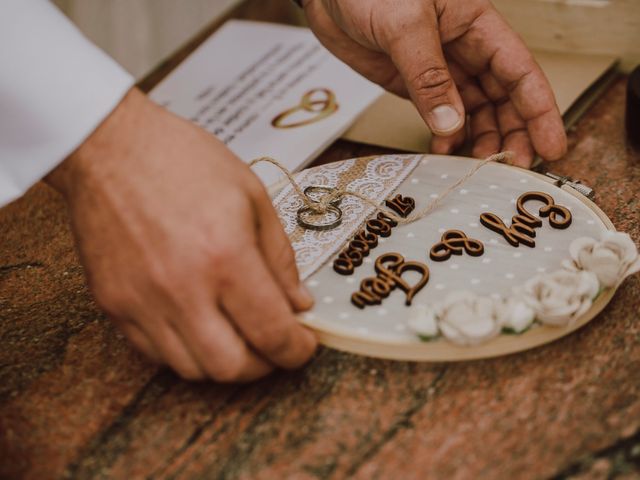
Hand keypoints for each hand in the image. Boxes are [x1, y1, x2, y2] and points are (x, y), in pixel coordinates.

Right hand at [46, 88, 316, 381]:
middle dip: (263, 365)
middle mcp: (182, 289)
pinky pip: (154, 353)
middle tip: (273, 344)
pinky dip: (186, 350)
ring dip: (224, 361)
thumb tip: (298, 304)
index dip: (297, 350)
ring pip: (191, 369)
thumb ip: (279, 257)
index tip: (304, 345)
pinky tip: (199, 323)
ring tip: (237, 333)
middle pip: (231, 368)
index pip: (272, 332)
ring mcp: (141, 302)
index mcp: (225, 256)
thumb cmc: (184, 160)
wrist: (109, 146)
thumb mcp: (252, 196)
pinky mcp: (112, 304)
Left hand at [302, 0, 566, 166]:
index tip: (551, 147)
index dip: (539, 111)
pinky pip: (439, 116)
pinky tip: (441, 152)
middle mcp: (465, 50)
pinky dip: (444, 137)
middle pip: (503, 98)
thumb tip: (450, 125)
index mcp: (476, 25)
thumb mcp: (404, 25)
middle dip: (512, 134)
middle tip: (511, 169)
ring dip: (479, 140)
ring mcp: (441, 70)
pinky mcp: (415, 85)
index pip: (520, 72)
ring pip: (474, 111)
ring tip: (475, 167)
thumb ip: (428, 75)